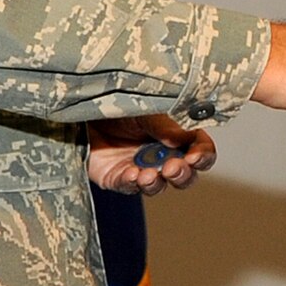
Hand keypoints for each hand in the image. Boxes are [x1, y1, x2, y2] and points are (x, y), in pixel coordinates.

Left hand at [87, 116, 216, 195]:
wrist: (83, 103)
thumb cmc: (118, 98)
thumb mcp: (147, 107)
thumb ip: (166, 124)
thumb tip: (185, 140)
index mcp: (177, 132)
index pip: (201, 149)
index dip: (202, 155)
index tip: (195, 157)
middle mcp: (162, 153)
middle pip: (185, 175)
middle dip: (182, 175)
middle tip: (173, 169)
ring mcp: (141, 167)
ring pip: (158, 185)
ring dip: (157, 183)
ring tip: (148, 175)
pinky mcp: (117, 177)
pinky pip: (128, 186)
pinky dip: (132, 183)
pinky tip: (132, 174)